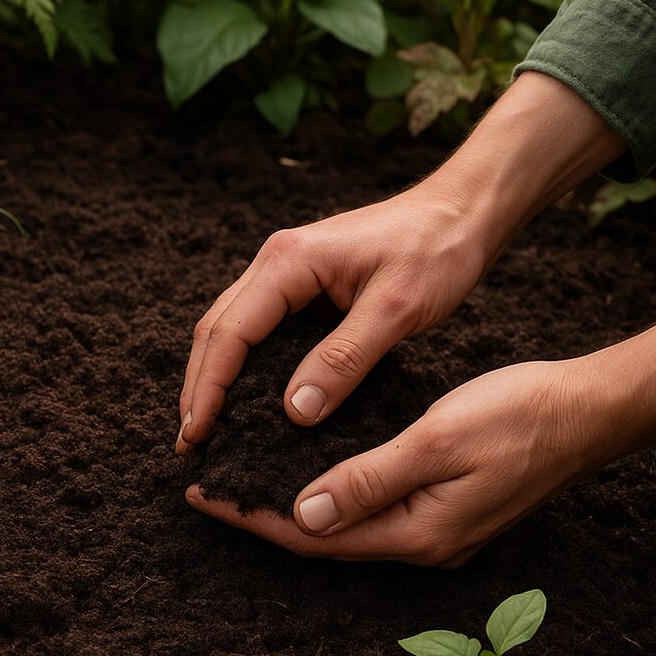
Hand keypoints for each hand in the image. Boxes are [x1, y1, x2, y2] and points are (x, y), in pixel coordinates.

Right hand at [178, 188, 485, 449]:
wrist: (462, 213)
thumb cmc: (436, 250)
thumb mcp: (395, 309)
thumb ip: (344, 359)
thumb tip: (295, 411)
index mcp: (288, 261)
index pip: (230, 332)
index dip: (209, 387)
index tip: (198, 434)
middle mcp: (276, 263)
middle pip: (218, 330)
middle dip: (200, 387)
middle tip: (192, 443)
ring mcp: (288, 274)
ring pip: (235, 330)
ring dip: (217, 377)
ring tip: (209, 429)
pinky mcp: (306, 288)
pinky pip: (264, 331)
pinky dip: (248, 367)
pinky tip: (251, 400)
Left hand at [187, 317, 655, 566]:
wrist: (585, 415)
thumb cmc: (516, 417)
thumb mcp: (437, 441)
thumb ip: (369, 480)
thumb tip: (304, 514)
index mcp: (417, 532)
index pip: (312, 535)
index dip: (253, 515)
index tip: (203, 493)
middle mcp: (422, 544)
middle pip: (325, 539)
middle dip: (265, 515)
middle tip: (213, 486)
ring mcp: (436, 531)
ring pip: (347, 526)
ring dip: (296, 506)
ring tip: (249, 480)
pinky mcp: (446, 512)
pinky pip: (372, 512)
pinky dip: (333, 494)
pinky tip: (315, 472)